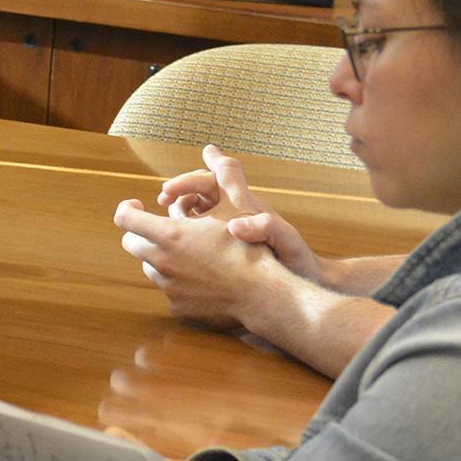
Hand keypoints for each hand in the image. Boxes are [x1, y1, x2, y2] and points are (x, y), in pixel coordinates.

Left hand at [116, 190, 300, 333]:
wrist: (263, 294)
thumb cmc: (249, 247)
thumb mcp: (237, 206)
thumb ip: (221, 176)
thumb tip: (211, 149)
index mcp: (168, 235)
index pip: (125, 219)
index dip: (127, 208)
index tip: (136, 205)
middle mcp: (161, 261)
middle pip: (132, 243)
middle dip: (142, 233)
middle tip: (162, 228)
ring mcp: (167, 286)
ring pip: (149, 266)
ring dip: (160, 256)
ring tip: (186, 251)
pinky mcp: (176, 306)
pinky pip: (168, 289)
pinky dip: (177, 280)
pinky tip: (200, 276)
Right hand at [158, 144, 324, 284]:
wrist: (298, 281)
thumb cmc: (292, 258)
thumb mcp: (284, 240)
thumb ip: (266, 227)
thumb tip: (237, 225)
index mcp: (242, 204)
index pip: (209, 180)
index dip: (187, 181)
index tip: (167, 191)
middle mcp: (229, 214)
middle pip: (195, 193)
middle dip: (176, 193)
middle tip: (162, 200)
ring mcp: (220, 233)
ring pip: (189, 215)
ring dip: (175, 215)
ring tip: (167, 226)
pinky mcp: (214, 250)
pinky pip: (191, 238)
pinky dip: (180, 238)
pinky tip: (174, 249)